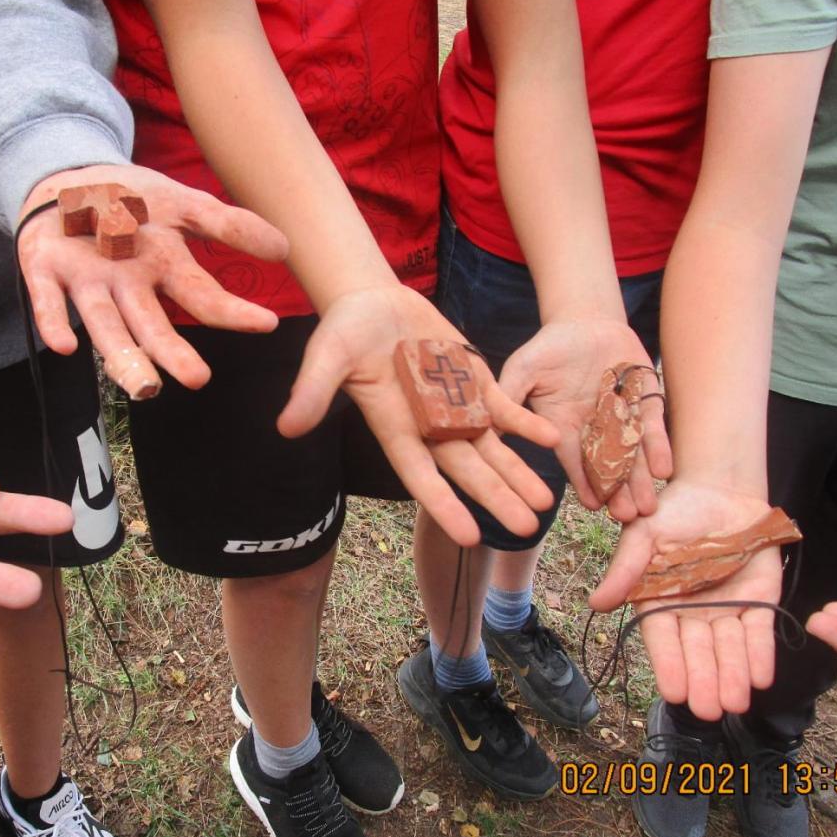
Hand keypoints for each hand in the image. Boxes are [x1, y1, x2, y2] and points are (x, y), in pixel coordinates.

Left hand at [17, 164, 287, 392]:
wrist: (64, 184)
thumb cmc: (127, 200)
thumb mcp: (183, 202)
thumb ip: (229, 225)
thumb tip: (285, 248)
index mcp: (163, 269)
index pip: (201, 296)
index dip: (231, 310)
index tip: (265, 324)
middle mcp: (127, 285)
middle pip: (152, 324)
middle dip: (173, 353)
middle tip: (197, 379)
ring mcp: (85, 280)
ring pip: (105, 323)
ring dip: (123, 355)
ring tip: (143, 387)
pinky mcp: (43, 269)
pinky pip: (46, 299)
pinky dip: (54, 322)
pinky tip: (64, 347)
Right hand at [277, 285, 560, 545]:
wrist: (372, 301)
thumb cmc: (343, 332)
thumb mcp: (326, 357)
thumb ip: (312, 392)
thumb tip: (286, 427)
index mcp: (394, 428)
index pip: (421, 476)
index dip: (445, 505)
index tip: (469, 536)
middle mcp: (428, 426)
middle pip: (467, 471)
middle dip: (496, 498)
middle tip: (526, 527)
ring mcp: (454, 406)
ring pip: (491, 448)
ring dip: (517, 473)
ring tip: (545, 503)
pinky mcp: (473, 381)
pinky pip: (504, 407)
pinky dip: (525, 423)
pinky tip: (550, 440)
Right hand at [498, 318, 671, 521]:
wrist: (585, 322)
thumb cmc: (548, 347)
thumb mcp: (522, 370)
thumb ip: (509, 400)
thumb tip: (488, 429)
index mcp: (562, 427)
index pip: (574, 461)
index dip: (583, 483)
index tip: (592, 506)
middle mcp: (593, 429)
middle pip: (607, 466)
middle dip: (617, 492)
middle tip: (627, 518)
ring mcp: (620, 417)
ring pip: (632, 455)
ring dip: (639, 481)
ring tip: (647, 506)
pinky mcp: (645, 400)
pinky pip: (653, 426)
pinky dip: (657, 447)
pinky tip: (662, 469)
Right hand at [590, 479, 783, 719]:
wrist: (720, 489)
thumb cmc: (674, 510)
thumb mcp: (643, 535)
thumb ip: (625, 570)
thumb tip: (597, 604)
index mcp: (660, 600)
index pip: (663, 638)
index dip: (669, 664)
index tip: (673, 691)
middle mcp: (693, 611)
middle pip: (698, 651)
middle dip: (704, 680)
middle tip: (707, 709)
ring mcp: (727, 608)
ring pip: (729, 648)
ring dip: (732, 676)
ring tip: (734, 703)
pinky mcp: (759, 600)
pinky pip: (759, 631)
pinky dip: (759, 654)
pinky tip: (759, 678)